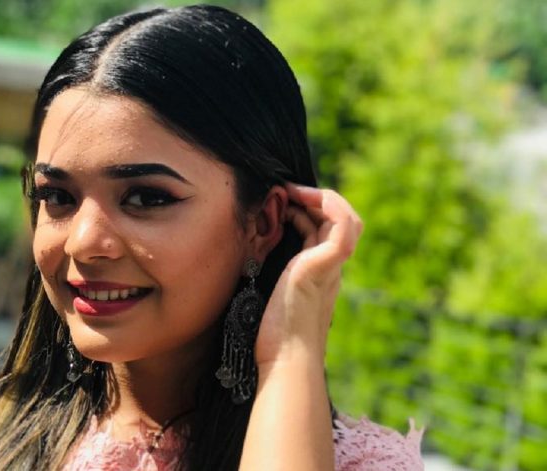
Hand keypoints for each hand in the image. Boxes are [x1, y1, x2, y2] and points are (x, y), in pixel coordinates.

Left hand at [254, 184, 362, 369]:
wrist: (285, 361)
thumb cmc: (272, 339)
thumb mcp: (269, 299)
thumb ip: (269, 280)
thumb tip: (250, 264)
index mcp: (319, 276)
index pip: (325, 234)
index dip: (308, 213)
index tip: (281, 204)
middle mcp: (330, 269)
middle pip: (341, 222)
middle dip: (316, 200)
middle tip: (286, 192)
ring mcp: (330, 266)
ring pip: (346, 218)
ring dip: (320, 197)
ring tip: (290, 191)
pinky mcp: (326, 264)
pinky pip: (342, 224)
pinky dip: (327, 204)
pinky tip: (297, 200)